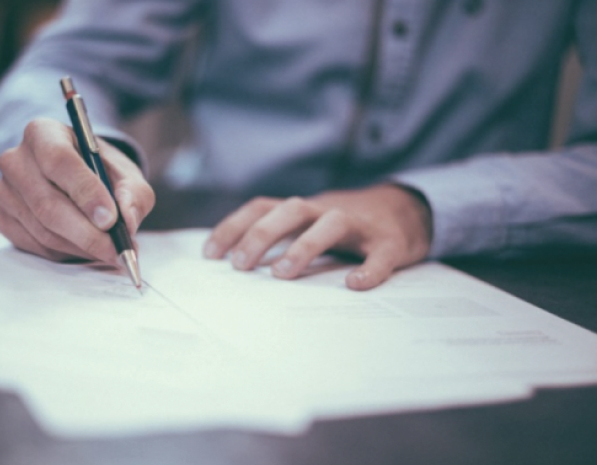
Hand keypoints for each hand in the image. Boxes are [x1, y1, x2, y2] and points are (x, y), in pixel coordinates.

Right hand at [0, 118, 154, 262]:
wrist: (77, 179)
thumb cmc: (101, 171)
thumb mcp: (126, 174)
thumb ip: (133, 194)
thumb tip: (127, 221)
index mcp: (43, 133)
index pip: (59, 161)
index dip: (86, 192)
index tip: (110, 219)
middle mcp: (16, 160)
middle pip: (48, 203)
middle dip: (87, 233)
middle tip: (116, 250)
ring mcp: (5, 191)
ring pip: (43, 230)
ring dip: (81, 247)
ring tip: (110, 251)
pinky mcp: (3, 219)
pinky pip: (36, 245)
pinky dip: (67, 253)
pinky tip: (87, 249)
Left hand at [203, 185, 431, 289]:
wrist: (407, 211)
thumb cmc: (345, 227)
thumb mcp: (309, 225)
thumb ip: (280, 239)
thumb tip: (235, 267)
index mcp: (303, 210)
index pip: (262, 208)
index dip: (234, 227)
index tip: (210, 254)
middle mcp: (327, 210)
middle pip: (291, 210)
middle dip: (261, 234)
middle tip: (240, 266)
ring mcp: (360, 225)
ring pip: (331, 223)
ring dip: (304, 245)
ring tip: (282, 274)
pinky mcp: (390, 242)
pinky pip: (380, 254)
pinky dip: (369, 269)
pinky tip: (355, 285)